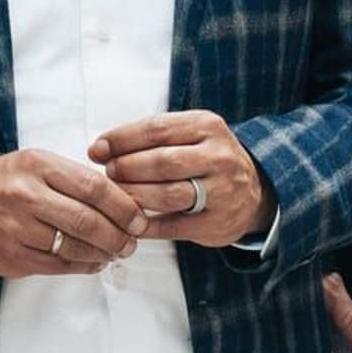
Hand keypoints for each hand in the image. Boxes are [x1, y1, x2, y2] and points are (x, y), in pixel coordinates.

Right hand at [0, 149, 148, 277]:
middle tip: (132, 241)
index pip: (93, 186)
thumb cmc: (5, 183)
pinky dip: (83, 265)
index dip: (123, 206)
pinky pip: (58, 265)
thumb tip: (122, 201)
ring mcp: (17, 228)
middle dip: (119, 235)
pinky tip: (94, 262)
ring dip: (104, 253)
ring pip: (75, 246)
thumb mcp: (36, 164)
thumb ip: (74, 178)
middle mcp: (26, 194)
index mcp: (37, 164)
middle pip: (87, 220)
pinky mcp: (13, 256)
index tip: (139, 218)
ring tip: (116, 252)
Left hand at [89, 111, 270, 246]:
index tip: (97, 149)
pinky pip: (174, 226)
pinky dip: (147, 224)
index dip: (122, 139)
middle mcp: (218, 156)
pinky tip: (130, 221)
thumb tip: (99, 148)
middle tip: (108, 173)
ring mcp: (221, 191)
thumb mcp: (190, 135)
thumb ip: (149, 138)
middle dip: (127, 168)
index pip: (157, 129)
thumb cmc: (207, 159)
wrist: (254, 192)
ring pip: (168, 194)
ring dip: (134, 195)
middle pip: (162, 162)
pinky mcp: (216, 222)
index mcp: (207, 126)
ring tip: (115, 195)